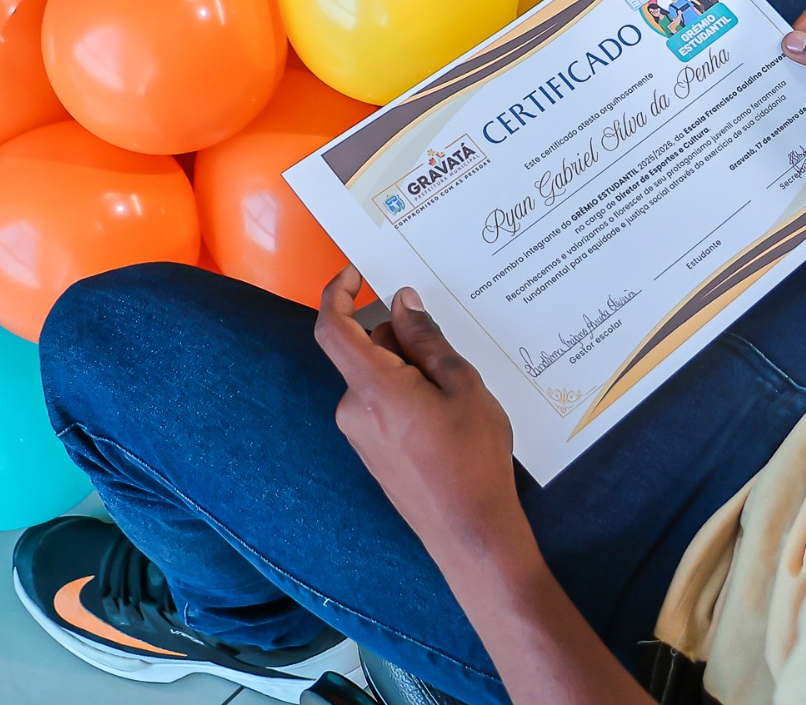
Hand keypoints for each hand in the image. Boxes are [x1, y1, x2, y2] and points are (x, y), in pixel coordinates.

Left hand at [314, 267, 526, 561]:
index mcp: (373, 388)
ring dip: (410, 369)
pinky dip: (408, 394)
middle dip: (401, 338)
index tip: (357, 273)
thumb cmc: (472, 458)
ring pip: (378, 379)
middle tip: (449, 345)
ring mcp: (359, 435)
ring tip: (458, 390)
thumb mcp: (462, 386)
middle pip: (366, 352)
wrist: (468, 531)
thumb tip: (403, 305)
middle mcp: (354, 410)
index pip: (332, 328)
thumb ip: (428, 341)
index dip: (337, 293)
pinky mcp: (372, 453)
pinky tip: (448, 415)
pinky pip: (382, 406)